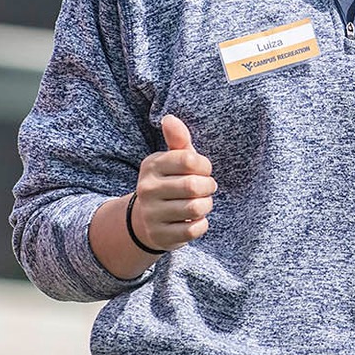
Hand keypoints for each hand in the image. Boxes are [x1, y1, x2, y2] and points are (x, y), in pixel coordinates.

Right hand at [131, 115, 216, 250]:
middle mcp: (147, 189)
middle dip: (208, 187)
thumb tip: (169, 118)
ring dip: (206, 206)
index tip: (203, 170)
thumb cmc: (169, 182)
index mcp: (152, 165)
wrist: (145, 220)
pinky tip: (194, 219)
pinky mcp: (161, 236)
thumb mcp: (172, 160)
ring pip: (196, 208)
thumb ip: (177, 139)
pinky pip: (194, 229)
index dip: (205, 166)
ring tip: (201, 203)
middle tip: (206, 188)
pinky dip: (201, 224)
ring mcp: (152, 214)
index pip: (189, 160)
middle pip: (194, 186)